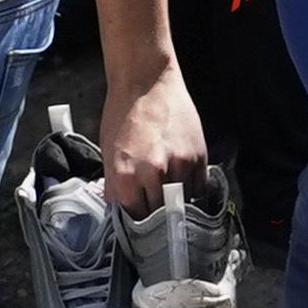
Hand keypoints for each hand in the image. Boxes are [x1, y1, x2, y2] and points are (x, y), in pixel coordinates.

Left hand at [101, 60, 207, 210]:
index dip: (136, 224)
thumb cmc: (123, 113)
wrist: (146, 81)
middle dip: (157, 219)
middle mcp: (153, 174)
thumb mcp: (108, 151)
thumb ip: (113, 185)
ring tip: (172, 204)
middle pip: (160, 216)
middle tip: (156, 219)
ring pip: (183, 205)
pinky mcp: (198, 156)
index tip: (140, 226)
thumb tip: (117, 210)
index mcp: (126, 176)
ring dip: (178, 207)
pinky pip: (199, 189)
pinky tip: (185, 189)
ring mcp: (179, 166)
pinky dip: (193, 193)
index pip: (134, 218)